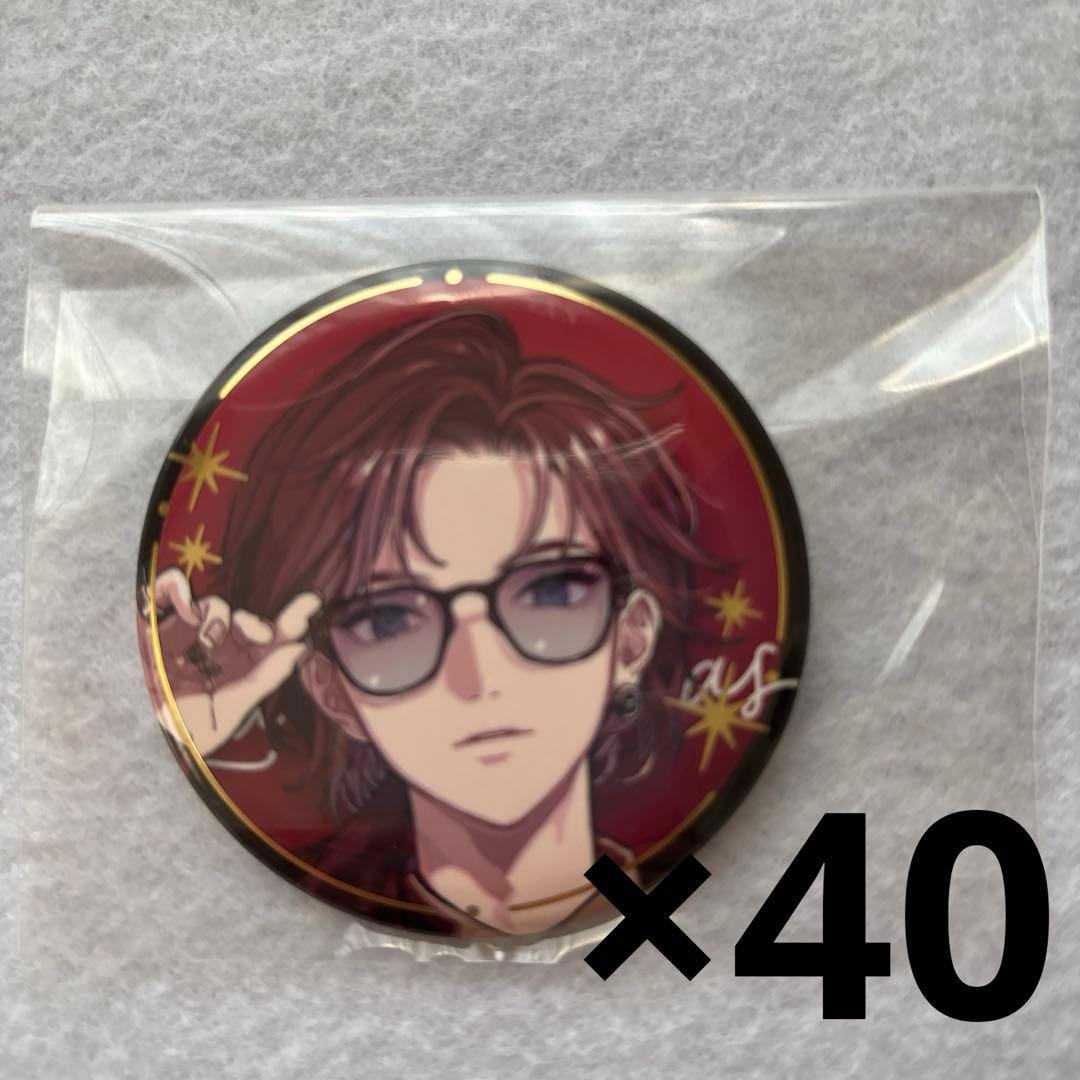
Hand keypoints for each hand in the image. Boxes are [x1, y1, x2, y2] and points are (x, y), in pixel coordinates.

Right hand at [148, 567, 320, 756]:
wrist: (150, 736)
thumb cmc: (193, 729)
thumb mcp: (230, 712)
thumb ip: (262, 679)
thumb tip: (298, 649)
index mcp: (242, 663)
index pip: (272, 638)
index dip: (292, 620)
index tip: (312, 606)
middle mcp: (219, 644)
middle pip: (245, 621)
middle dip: (255, 624)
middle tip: (262, 635)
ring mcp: (189, 632)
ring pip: (214, 606)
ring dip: (218, 618)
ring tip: (208, 643)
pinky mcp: (159, 624)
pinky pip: (168, 590)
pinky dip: (175, 588)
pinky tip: (185, 606)